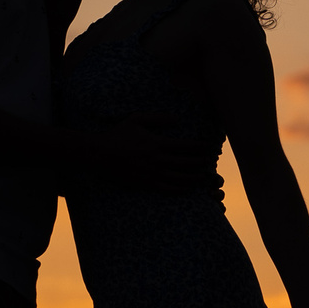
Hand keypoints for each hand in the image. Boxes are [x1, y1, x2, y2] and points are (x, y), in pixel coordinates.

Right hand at [77, 122, 196, 193]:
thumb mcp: (136, 120)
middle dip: (201, 163)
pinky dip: (182, 189)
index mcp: (158, 143)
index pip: (186, 146)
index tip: (206, 148)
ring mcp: (153, 173)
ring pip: (181, 178)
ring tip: (203, 177)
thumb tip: (177, 120)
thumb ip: (157, 118)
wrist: (101, 154)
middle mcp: (158, 159)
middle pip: (188, 163)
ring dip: (195, 178)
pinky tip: (189, 188)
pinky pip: (169, 189)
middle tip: (208, 162)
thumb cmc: (118, 135)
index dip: (200, 148)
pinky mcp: (147, 184)